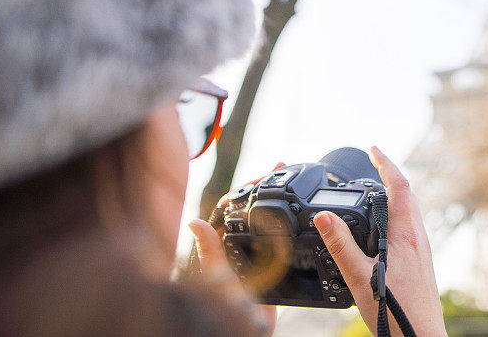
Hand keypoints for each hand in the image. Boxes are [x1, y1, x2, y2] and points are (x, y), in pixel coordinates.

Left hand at [188, 162, 286, 333]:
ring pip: (261, 219)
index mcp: (218, 246)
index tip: (263, 174)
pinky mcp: (265, 266)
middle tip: (280, 167)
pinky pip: (274, 236)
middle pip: (247, 208)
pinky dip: (282, 220)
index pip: (230, 207)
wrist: (245, 334)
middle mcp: (232, 247)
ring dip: (272, 198)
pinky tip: (293, 211)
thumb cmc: (224, 311)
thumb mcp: (218, 281)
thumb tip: (194, 222)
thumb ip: (209, 255)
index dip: (245, 188)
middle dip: (262, 186)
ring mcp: (249, 255)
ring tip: (286, 177)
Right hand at [313, 147, 446, 336]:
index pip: (399, 186)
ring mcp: (421, 250)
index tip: (373, 149)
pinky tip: (381, 227)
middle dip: (390, 175)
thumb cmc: (397, 314)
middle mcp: (418, 238)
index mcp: (406, 235)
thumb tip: (323, 216)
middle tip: (372, 163)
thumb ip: (341, 246)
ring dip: (394, 194)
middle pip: (408, 195)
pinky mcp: (420, 263)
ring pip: (410, 211)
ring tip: (374, 189)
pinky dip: (395, 214)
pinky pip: (409, 226)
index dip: (386, 164)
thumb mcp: (360, 278)